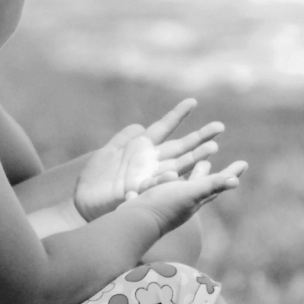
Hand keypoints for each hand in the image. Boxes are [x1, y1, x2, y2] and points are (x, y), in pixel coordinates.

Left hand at [74, 99, 223, 220]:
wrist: (84, 202)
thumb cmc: (95, 179)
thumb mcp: (108, 153)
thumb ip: (124, 139)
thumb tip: (140, 126)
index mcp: (141, 148)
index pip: (163, 127)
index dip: (177, 115)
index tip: (193, 101)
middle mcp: (151, 162)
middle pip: (180, 147)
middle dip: (199, 138)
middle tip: (220, 127)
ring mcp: (149, 176)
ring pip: (178, 165)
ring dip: (195, 157)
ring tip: (213, 148)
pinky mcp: (141, 191)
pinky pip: (157, 184)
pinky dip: (166, 179)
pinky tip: (176, 174)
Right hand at [119, 158, 246, 238]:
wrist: (136, 220)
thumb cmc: (164, 206)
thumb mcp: (189, 193)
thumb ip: (210, 185)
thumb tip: (235, 181)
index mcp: (198, 197)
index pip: (219, 184)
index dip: (231, 173)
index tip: (244, 163)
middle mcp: (186, 200)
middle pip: (203, 184)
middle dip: (209, 174)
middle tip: (215, 165)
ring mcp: (171, 200)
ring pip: (186, 184)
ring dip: (193, 173)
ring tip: (198, 164)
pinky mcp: (156, 200)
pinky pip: (168, 187)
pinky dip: (172, 179)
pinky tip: (167, 176)